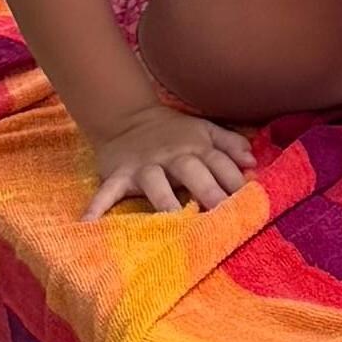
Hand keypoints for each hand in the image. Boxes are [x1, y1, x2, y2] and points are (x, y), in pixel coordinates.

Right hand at [84, 101, 254, 220]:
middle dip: (207, 190)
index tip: (249, 200)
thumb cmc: (174, 132)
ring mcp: (144, 166)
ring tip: (172, 220)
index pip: (220, 163)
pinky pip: (108, 191)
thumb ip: (230, 144)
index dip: (235, 180)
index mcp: (197, 147)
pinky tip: (89, 222)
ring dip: (163, 199)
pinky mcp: (118, 174)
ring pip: (155, 182)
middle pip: (192, 171)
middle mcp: (173, 156)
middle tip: (221, 212)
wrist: (127, 118)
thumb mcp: (205, 130)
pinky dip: (97, 206)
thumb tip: (252, 162)